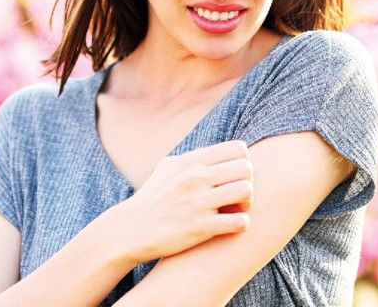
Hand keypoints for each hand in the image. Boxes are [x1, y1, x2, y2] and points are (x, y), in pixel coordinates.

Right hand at [118, 140, 252, 263]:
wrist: (130, 230)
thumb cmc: (152, 198)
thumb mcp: (168, 168)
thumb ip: (193, 157)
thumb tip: (216, 152)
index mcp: (190, 160)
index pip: (238, 149)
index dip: (242, 162)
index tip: (233, 177)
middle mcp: (195, 177)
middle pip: (246, 169)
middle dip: (247, 183)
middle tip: (238, 197)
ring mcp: (198, 202)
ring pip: (246, 191)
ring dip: (246, 204)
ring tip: (236, 211)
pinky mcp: (201, 228)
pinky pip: (240, 221)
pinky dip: (242, 224)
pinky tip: (231, 226)